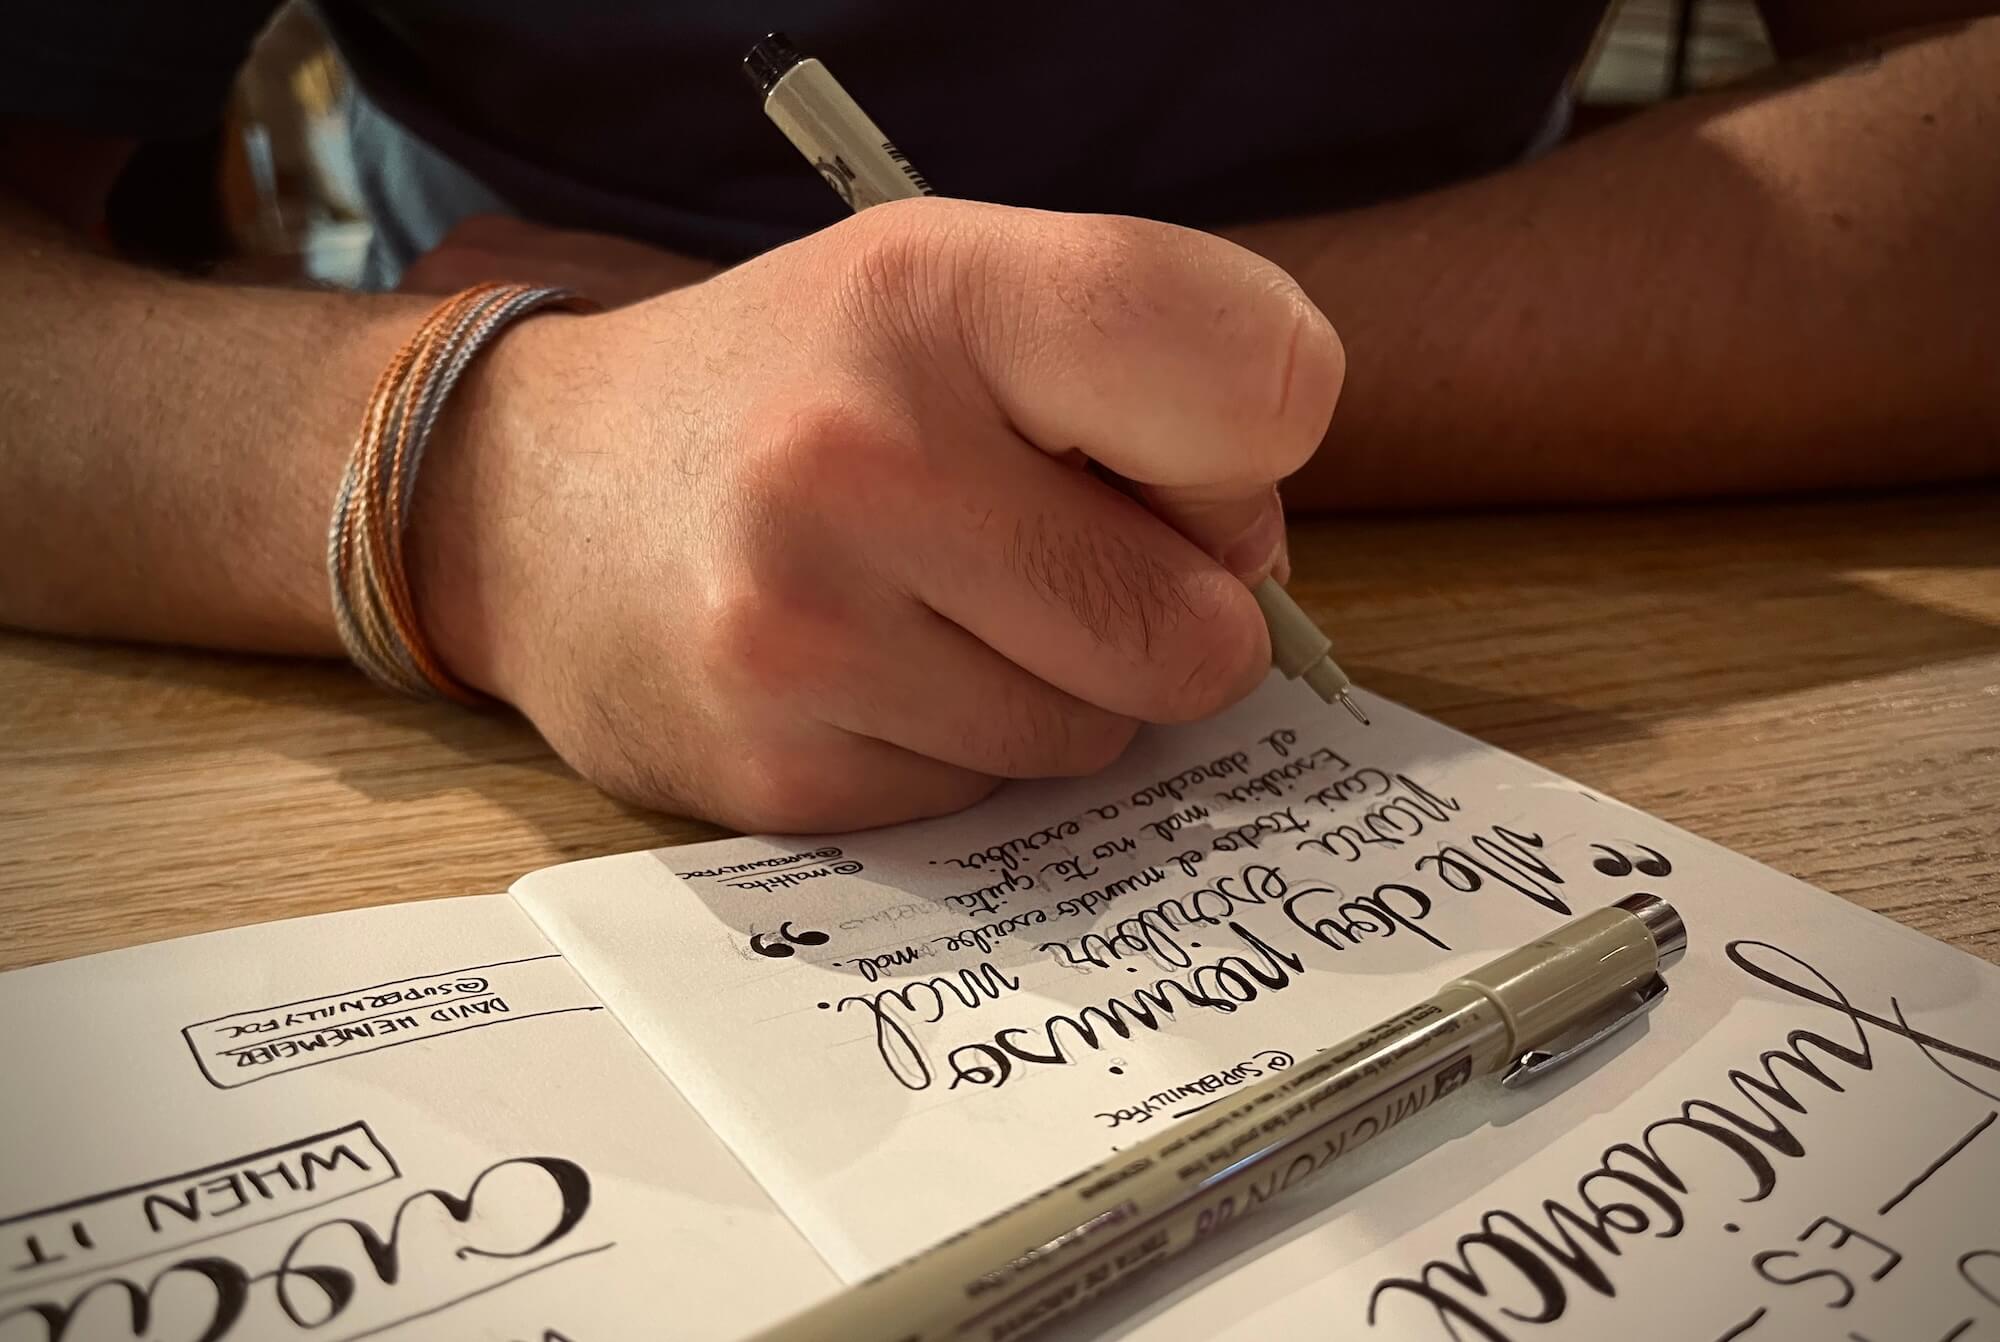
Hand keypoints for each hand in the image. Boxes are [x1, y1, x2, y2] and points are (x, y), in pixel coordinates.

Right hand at [411, 199, 1342, 830]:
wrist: (535, 498)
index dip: (1251, 445)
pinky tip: (871, 671)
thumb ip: (1145, 373)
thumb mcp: (955, 289)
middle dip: (1164, 606)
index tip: (1170, 451)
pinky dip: (963, 747)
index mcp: (939, 292)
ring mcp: (807, 632)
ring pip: (1101, 735)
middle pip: (1200, 629)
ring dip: (1059, 686)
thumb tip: (1251, 570)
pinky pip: (992, 799)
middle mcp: (862, 457)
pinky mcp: (779, 770)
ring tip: (935, 599)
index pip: (1259, 385)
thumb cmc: (795, 387)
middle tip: (1051, 545)